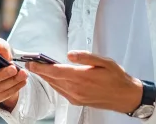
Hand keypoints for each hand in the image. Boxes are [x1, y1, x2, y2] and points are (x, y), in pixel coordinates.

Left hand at [26, 50, 141, 113]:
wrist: (125, 96)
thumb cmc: (116, 77)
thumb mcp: (104, 61)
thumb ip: (85, 56)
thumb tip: (69, 54)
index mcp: (81, 77)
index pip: (55, 71)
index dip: (41, 67)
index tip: (31, 62)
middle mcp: (76, 89)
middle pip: (52, 79)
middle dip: (40, 71)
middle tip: (30, 62)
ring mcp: (76, 97)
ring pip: (56, 86)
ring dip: (46, 77)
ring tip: (39, 68)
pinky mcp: (77, 101)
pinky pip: (61, 91)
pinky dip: (54, 84)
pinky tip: (53, 78)